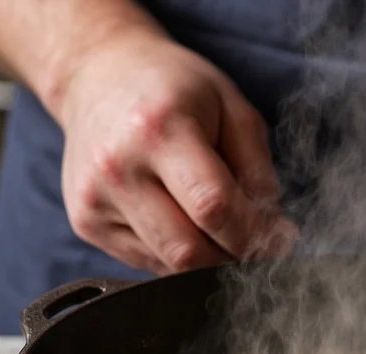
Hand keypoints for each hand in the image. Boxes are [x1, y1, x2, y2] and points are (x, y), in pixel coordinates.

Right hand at [59, 31, 297, 274]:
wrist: (96, 76)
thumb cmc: (173, 88)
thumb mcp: (231, 108)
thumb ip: (257, 170)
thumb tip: (273, 231)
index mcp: (159, 130)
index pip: (214, 207)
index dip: (255, 235)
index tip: (279, 240)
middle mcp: (118, 168)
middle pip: (188, 251)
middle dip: (233, 256)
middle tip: (256, 244)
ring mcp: (94, 200)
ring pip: (168, 265)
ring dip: (208, 260)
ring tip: (221, 227)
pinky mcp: (86, 222)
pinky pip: (147, 262)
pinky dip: (177, 255)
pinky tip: (183, 221)